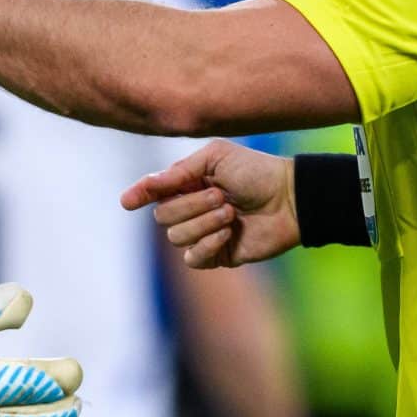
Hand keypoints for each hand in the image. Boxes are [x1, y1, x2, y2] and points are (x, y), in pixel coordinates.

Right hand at [121, 139, 299, 267]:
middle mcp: (190, 208)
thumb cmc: (255, 171)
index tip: (127, 202)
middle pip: (162, 217)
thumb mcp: (216, 158)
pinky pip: (193, 258)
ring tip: (231, 212)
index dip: (138, 195)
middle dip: (191, 205)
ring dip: (205, 222)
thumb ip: (179, 172)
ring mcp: (202, 233)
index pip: (153, 192)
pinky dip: (208, 244)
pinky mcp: (216, 255)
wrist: (289, 199)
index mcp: (188, 182)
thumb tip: (146, 186)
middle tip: (221, 196)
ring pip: (176, 237)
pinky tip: (229, 233)